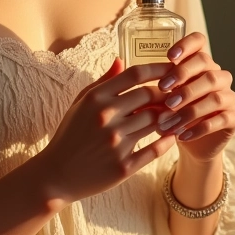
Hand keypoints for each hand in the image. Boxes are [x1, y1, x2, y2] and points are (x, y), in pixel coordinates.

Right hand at [35, 56, 175, 207]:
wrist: (57, 174)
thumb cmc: (69, 134)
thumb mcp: (80, 103)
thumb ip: (103, 82)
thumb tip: (121, 60)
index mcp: (96, 98)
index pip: (134, 75)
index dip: (157, 68)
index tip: (171, 68)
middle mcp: (107, 117)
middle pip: (148, 96)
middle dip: (166, 92)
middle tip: (176, 93)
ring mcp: (116, 143)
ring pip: (155, 121)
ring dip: (170, 116)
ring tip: (177, 112)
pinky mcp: (124, 166)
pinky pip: (154, 149)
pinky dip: (167, 141)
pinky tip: (172, 135)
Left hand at [155, 32, 234, 162]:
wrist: (187, 141)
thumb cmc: (168, 112)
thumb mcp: (155, 95)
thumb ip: (145, 81)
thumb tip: (118, 63)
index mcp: (198, 62)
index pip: (199, 42)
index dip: (186, 45)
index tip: (168, 56)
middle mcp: (216, 75)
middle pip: (207, 65)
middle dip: (184, 76)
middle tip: (163, 89)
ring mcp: (228, 96)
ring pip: (214, 95)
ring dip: (189, 108)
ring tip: (168, 120)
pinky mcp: (233, 118)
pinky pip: (221, 119)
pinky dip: (200, 127)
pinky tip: (182, 135)